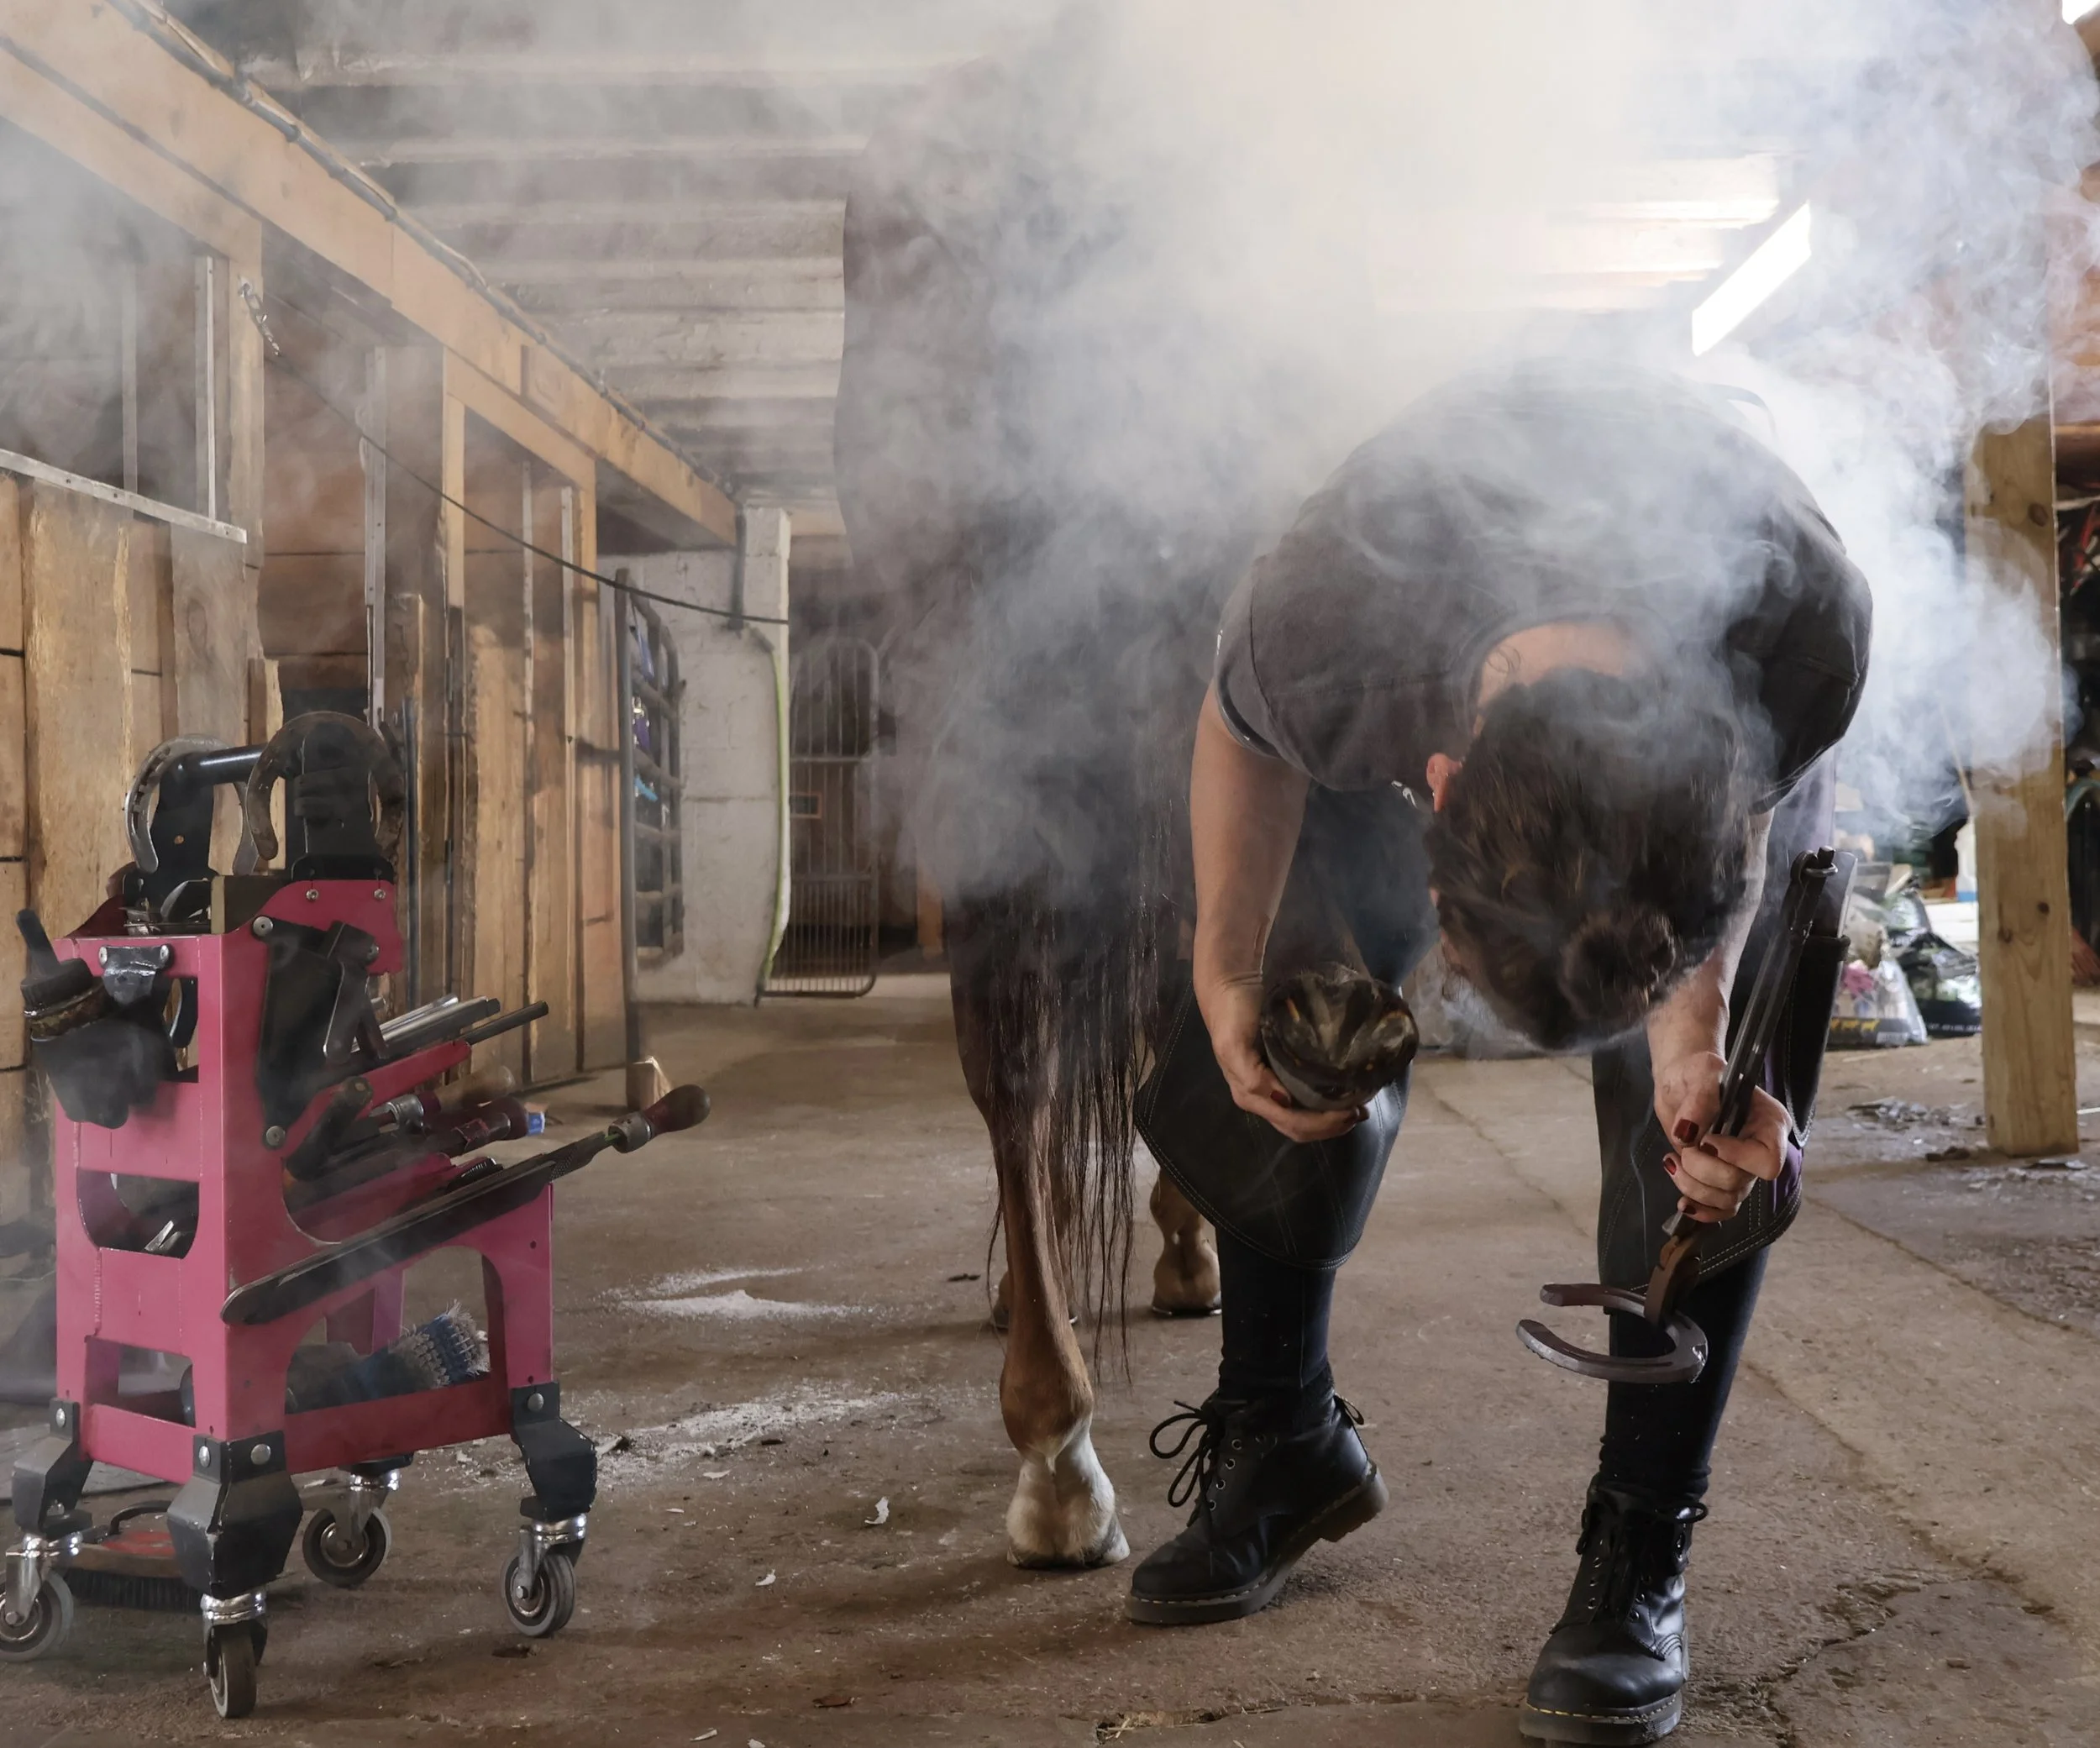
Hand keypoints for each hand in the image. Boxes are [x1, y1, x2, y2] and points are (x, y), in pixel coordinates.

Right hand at [1198, 972, 1363, 1143]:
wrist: (1228, 985)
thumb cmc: (1231, 1014)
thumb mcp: (1233, 1045)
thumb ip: (1251, 1077)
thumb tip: (1284, 1101)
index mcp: (1250, 1094)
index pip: (1291, 1122)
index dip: (1322, 1124)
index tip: (1350, 1111)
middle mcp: (1261, 1097)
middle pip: (1298, 1128)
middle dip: (1330, 1126)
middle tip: (1359, 1112)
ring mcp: (1270, 1087)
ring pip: (1302, 1119)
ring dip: (1330, 1120)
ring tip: (1357, 1107)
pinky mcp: (1278, 1073)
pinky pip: (1303, 1099)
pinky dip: (1325, 1104)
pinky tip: (1342, 1094)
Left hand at [1652, 1049, 1787, 1223]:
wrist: (1681, 1082)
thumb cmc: (1698, 1073)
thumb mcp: (1701, 1073)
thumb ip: (1699, 1099)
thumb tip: (1688, 1134)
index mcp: (1769, 1123)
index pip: (1769, 1161)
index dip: (1736, 1158)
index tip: (1707, 1141)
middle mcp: (1762, 1151)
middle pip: (1739, 1182)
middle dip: (1702, 1168)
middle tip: (1685, 1146)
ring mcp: (1743, 1169)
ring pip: (1727, 1199)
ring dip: (1692, 1186)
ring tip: (1674, 1160)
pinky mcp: (1723, 1182)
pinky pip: (1722, 1211)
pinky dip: (1701, 1210)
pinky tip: (1682, 1201)